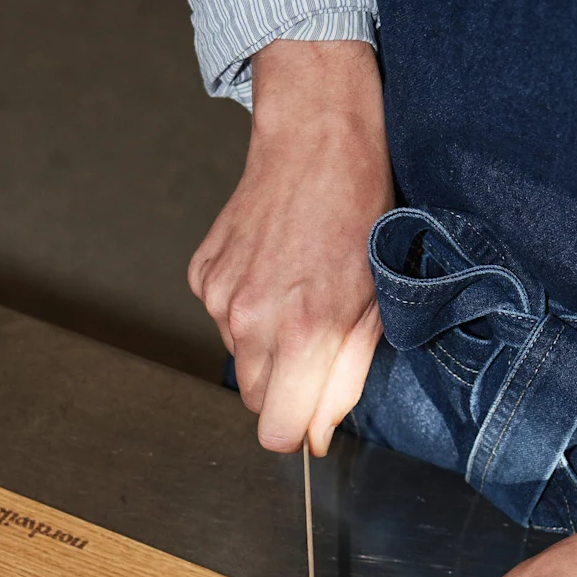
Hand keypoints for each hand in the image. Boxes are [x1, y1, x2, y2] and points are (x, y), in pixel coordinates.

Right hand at [189, 39, 394, 455]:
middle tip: (315, 338)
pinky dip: (245, 308)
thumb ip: (344, 381)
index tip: (312, 411)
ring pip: (238, 358)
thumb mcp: (374, 305)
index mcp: (303, 333)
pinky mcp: (202, 275)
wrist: (316, 139)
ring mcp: (219, 296)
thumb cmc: (359, 216)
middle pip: (255, 400)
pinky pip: (221, 320)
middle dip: (284, 386)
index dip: (297, 429)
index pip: (276, 432)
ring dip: (265, 342)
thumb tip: (316, 437)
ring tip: (296, 289)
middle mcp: (251, 320)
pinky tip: (272, 268)